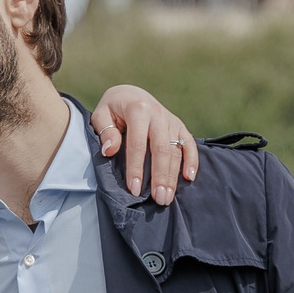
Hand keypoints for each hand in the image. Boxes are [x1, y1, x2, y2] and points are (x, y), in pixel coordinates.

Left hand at [90, 85, 200, 205]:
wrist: (131, 93)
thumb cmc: (114, 108)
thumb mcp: (101, 114)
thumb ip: (105, 131)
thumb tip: (110, 151)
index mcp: (138, 110)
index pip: (138, 144)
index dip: (136, 168)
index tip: (133, 189)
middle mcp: (158, 114)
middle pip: (162, 149)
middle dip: (160, 176)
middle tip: (159, 199)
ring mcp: (171, 120)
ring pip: (176, 150)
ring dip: (173, 176)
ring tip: (168, 198)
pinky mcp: (179, 126)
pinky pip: (189, 144)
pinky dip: (192, 161)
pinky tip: (189, 178)